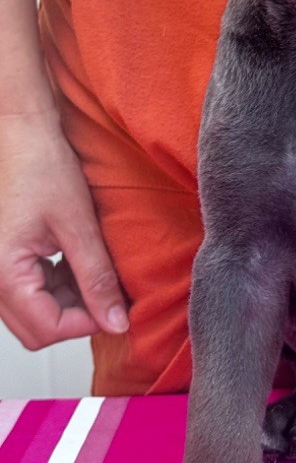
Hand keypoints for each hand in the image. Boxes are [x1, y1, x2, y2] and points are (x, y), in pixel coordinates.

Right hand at [0, 110, 128, 348]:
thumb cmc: (43, 167)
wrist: (22, 134)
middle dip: (78, 316)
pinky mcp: (4, 260)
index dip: (88, 322)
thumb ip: (97, 279)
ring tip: (97, 268)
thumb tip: (115, 322)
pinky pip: (31, 291)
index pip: (47, 328)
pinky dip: (58, 285)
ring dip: (70, 300)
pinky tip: (79, 260)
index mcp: (4, 273)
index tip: (118, 306)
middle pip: (37, 329)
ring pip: (35, 312)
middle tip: (111, 292)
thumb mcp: (79, 226)